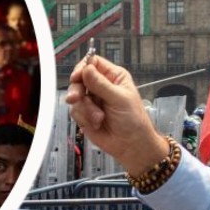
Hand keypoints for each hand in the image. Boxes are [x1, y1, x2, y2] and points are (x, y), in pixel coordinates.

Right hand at [66, 55, 168, 173]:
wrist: (131, 145)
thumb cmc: (134, 121)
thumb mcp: (119, 99)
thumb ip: (101, 84)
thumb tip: (86, 69)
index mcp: (113, 77)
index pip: (93, 63)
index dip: (83, 68)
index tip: (77, 77)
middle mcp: (101, 87)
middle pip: (79, 79)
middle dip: (77, 90)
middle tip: (76, 98)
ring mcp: (92, 101)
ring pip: (75, 97)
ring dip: (85, 109)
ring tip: (98, 118)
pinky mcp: (86, 115)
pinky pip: (75, 111)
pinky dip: (84, 118)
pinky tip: (97, 124)